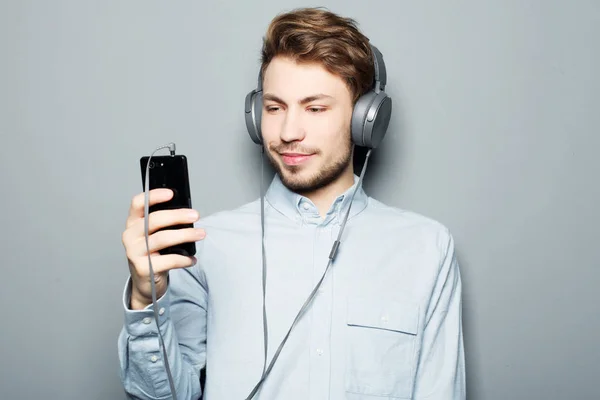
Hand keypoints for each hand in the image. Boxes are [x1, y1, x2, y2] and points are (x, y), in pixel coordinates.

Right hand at [121, 188, 203, 309]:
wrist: (145, 282)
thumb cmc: (154, 253)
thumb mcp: (154, 235)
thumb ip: (164, 224)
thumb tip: (188, 213)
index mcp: (133, 223)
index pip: (138, 204)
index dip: (153, 196)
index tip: (171, 193)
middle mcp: (130, 236)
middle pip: (154, 220)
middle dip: (177, 216)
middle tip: (195, 215)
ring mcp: (134, 253)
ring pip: (162, 239)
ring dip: (185, 235)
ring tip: (201, 234)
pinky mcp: (143, 268)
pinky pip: (168, 260)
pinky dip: (184, 259)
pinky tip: (192, 259)